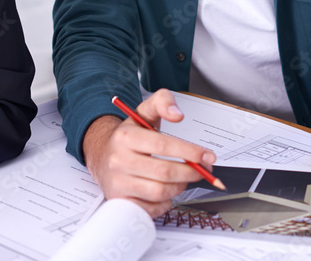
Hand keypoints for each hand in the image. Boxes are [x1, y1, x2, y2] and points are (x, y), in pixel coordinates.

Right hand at [82, 89, 216, 216]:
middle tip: (203, 170)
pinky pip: (151, 208)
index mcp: (126, 137)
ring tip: (183, 178)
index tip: (207, 156)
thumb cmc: (130, 136)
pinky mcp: (119, 201)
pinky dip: (165, 202)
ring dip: (180, 186)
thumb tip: (177, 115)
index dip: (190, 152)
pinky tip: (166, 190)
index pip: (163, 145)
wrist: (102, 154)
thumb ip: (163, 101)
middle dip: (191, 172)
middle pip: (165, 172)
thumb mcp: (144, 111)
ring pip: (160, 192)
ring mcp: (118, 183)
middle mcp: (119, 161)